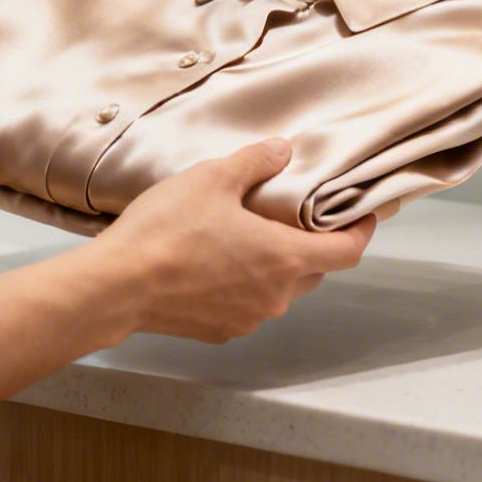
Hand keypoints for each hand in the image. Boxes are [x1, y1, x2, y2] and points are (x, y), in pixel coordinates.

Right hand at [92, 140, 375, 342]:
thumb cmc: (167, 230)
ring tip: (246, 235)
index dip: (361, 231)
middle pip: (313, 270)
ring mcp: (247, 318)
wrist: (116, 286)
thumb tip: (282, 150)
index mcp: (285, 258)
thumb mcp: (213, 178)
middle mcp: (275, 296)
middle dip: (311, 244)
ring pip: (278, 289)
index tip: (364, 215)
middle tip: (293, 215)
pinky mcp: (218, 330)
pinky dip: (243, 284)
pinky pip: (246, 304)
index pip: (347, 252)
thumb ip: (255, 162)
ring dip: (273, 265)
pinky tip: (215, 261)